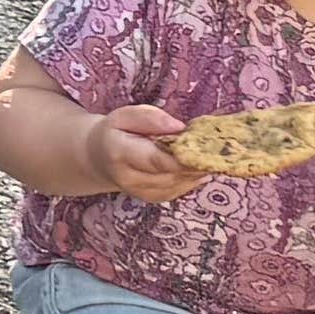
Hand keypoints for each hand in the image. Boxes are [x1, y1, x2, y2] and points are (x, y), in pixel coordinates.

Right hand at [86, 106, 209, 206]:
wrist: (99, 158)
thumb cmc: (115, 132)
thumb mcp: (126, 115)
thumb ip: (151, 118)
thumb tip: (179, 128)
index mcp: (119, 152)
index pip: (156, 159)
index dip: (183, 156)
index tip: (204, 145)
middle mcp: (128, 178)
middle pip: (170, 173)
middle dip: (195, 162)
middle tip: (215, 148)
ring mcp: (140, 192)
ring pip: (177, 183)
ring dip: (196, 170)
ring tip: (209, 155)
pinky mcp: (151, 198)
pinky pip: (178, 191)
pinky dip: (191, 179)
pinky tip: (198, 167)